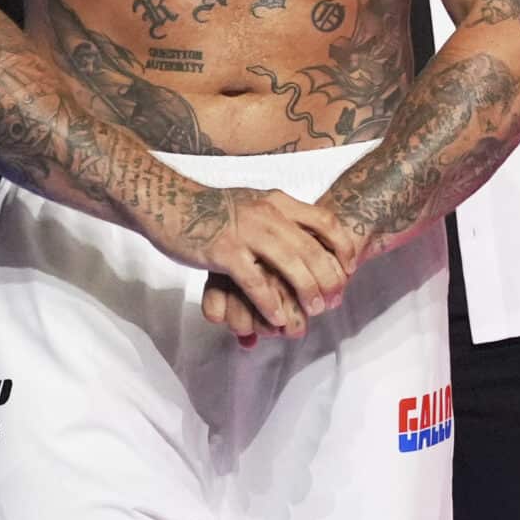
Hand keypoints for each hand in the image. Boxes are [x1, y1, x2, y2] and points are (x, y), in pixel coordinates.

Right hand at [157, 186, 359, 346]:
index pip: (325, 221)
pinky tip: (276, 318)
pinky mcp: (223, 252)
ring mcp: (246, 232)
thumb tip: (304, 239)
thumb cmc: (212, 209)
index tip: (351, 267)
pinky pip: (255, 282)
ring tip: (314, 311)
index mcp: (278, 201)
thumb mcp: (254, 203)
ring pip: (289, 265)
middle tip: (335, 300)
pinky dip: (269, 302)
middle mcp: (267, 214)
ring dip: (306, 291)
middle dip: (329, 277)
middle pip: (311, 248)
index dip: (342, 246)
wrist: (169, 202)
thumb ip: (278, 219)